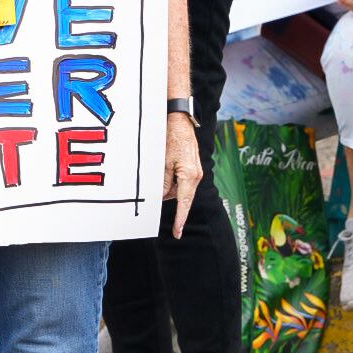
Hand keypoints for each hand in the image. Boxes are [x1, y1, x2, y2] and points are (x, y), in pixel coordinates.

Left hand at [163, 110, 201, 238]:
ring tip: (162, 167)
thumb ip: (164, 182)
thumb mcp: (164, 162)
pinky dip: (173, 178)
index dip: (180, 219)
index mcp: (190, 176)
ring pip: (179, 188)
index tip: (177, 233)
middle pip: (180, 196)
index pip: (184, 204)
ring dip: (169, 184)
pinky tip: (165, 167)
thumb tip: (161, 197)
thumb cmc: (172, 138)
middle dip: (168, 195)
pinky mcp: (193, 166)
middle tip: (156, 184)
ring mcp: (196, 171)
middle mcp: (196, 175)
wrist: (180, 120)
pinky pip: (182, 180)